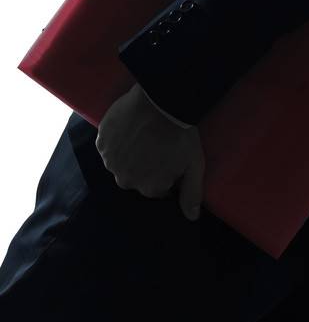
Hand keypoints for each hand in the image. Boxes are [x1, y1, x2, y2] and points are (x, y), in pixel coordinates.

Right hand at [95, 83, 205, 220]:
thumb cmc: (181, 136)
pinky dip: (118, 143)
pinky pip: (109, 148)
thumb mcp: (194, 166)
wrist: (160, 103)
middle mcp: (126, 179)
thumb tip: (191, 218)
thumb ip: (192, 194)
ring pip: (122, 164)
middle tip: (159, 146)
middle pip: (137, 178)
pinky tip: (131, 130)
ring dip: (131, 156)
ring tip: (145, 137)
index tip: (173, 159)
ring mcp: (111, 161)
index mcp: (148, 187)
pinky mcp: (102, 143)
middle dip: (147, 167)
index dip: (166, 174)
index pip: (157, 189)